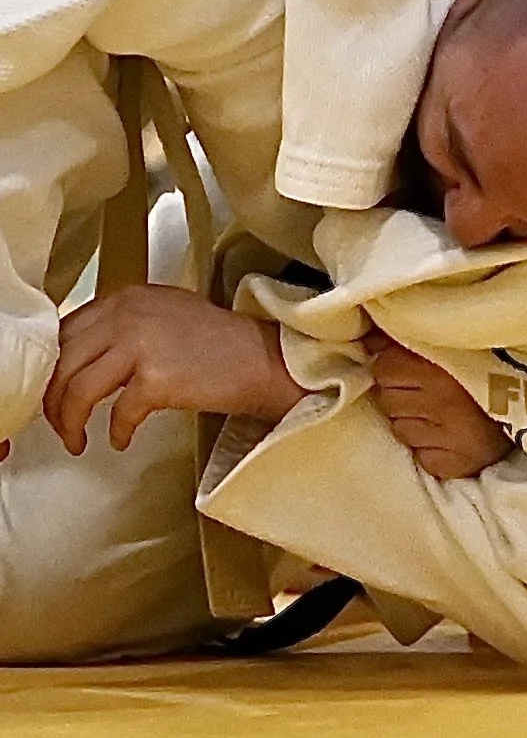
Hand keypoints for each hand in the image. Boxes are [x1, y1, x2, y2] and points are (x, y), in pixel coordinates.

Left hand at [44, 286, 304, 455]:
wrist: (263, 358)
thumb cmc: (218, 343)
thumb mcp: (162, 315)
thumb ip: (120, 325)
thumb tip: (76, 360)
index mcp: (126, 297)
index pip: (63, 331)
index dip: (51, 368)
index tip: (53, 391)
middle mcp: (127, 314)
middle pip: (61, 361)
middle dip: (52, 400)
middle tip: (58, 423)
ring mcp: (141, 344)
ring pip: (77, 390)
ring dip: (70, 422)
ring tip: (77, 440)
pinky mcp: (156, 378)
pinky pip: (117, 414)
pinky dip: (116, 432)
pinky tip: (122, 440)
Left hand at [367, 332, 512, 479]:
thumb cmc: (494, 365)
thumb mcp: (454, 341)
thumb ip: (411, 335)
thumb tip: (368, 336)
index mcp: (439, 365)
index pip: (383, 367)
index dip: (394, 365)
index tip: (413, 364)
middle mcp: (439, 402)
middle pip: (388, 399)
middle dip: (402, 393)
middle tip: (431, 388)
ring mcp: (445, 437)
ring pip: (401, 428)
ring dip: (413, 420)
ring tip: (442, 410)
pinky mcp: (451, 465)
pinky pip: (421, 455)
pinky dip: (429, 447)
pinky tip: (450, 435)